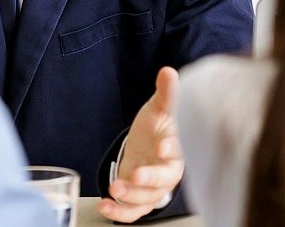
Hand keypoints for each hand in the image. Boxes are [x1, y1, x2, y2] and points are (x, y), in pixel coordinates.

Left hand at [97, 67, 183, 222]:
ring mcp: (154, 188)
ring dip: (131, 196)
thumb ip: (167, 93)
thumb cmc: (158, 128)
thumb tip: (168, 71)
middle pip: (165, 181)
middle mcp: (168, 173)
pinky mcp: (139, 199)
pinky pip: (132, 211)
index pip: (179, 152)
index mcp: (177, 150)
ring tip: (114, 187)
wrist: (148, 147)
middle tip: (137, 175)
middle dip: (151, 179)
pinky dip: (119, 212)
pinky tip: (105, 206)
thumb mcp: (160, 108)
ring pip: (147, 199)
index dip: (173, 149)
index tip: (163, 146)